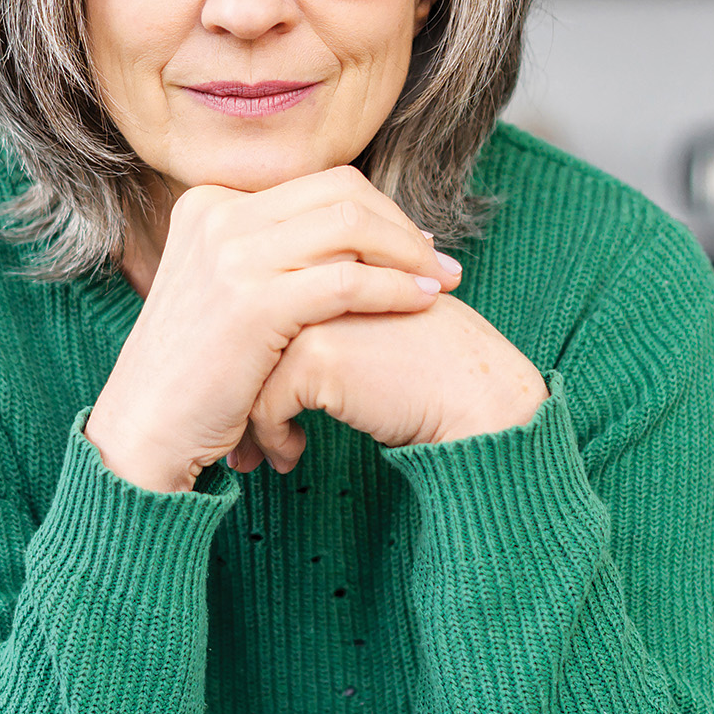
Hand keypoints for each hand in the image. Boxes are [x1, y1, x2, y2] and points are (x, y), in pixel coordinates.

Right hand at [84, 167, 461, 492]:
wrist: (144, 432)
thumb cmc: (195, 375)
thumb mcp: (222, 293)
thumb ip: (271, 254)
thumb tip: (352, 236)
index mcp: (210, 205)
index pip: (319, 183)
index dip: (380, 212)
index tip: (415, 247)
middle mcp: (217, 216)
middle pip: (342, 192)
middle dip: (402, 225)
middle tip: (439, 262)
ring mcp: (231, 255)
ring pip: (351, 224)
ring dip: (409, 252)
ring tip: (442, 284)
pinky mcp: (251, 302)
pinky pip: (347, 279)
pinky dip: (395, 288)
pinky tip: (422, 305)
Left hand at [245, 293, 548, 472]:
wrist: (480, 399)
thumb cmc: (432, 368)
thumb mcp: (372, 323)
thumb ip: (326, 313)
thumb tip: (264, 347)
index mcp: (330, 255)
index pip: (257, 302)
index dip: (247, 355)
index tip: (242, 396)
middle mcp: (316, 271)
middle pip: (244, 332)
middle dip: (235, 389)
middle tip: (234, 436)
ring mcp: (314, 309)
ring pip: (247, 369)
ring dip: (247, 421)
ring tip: (253, 457)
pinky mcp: (317, 353)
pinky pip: (266, 403)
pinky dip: (273, 437)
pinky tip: (291, 459)